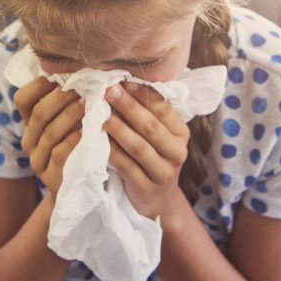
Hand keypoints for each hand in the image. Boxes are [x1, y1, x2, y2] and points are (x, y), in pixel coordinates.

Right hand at [14, 77, 82, 197]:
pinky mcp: (50, 177)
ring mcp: (38, 160)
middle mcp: (29, 140)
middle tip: (82, 87)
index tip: (63, 75)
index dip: (39, 84)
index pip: (23, 99)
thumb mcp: (68, 121)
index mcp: (29, 123)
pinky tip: (86, 131)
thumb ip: (67, 100)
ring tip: (88, 105)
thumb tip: (80, 68)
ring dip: (69, 116)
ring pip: (49, 133)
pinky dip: (72, 141)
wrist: (79, 185)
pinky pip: (59, 155)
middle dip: (61, 97)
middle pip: (39, 114)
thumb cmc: (77, 144)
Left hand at [104, 81, 189, 218]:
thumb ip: (148, 113)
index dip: (144, 94)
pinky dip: (112, 152)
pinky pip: (127, 166)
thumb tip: (122, 83)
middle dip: (129, 107)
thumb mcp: (158, 136)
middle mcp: (177, 152)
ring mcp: (163, 172)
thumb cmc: (153, 157)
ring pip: (140, 147)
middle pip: (151, 126)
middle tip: (109, 91)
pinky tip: (99, 140)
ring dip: (119, 129)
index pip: (164, 109)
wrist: (157, 199)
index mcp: (181, 133)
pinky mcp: (147, 188)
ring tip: (101, 114)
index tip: (124, 80)